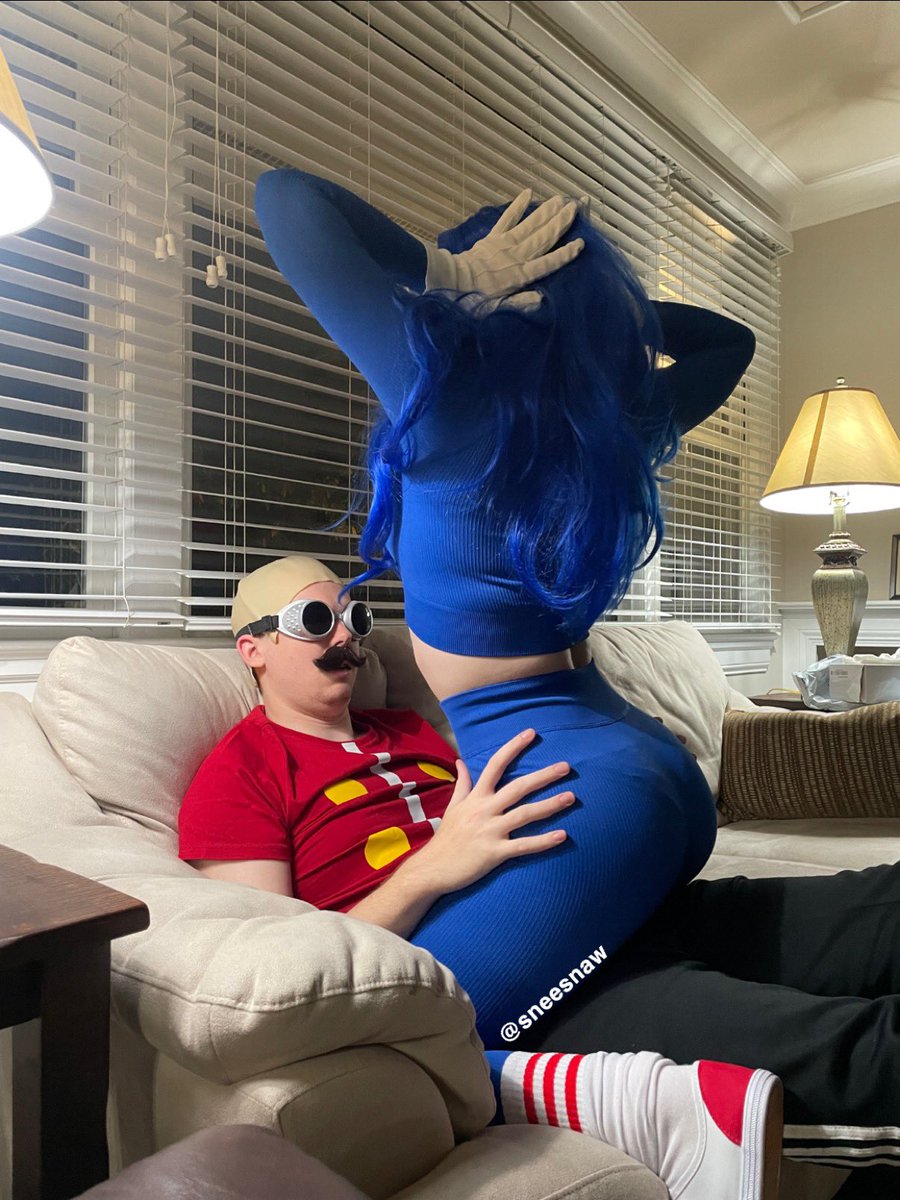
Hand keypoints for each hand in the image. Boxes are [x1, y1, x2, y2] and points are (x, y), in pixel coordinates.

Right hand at [406, 728, 574, 896]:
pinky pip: (523, 845)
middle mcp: (484, 810)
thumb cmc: (446, 838)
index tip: (531, 733)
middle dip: (543, 776)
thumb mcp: (452, 806)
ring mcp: (490, 831)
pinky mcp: (494, 853)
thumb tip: (460, 761)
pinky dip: (544, 841)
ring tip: (571, 797)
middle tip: (566, 767)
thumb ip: (462, 783)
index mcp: (476, 797)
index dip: (513, 747)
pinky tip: (563, 835)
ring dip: (550, 805)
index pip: (495, 765)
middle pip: (518, 787)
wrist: (432, 869)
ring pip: (525, 814)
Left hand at [423, 189, 584, 312]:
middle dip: (562, 222)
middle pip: (544, 237)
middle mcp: (517, 256)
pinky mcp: (492, 238)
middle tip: (578, 205)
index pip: (549, 263)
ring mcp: (505, 244)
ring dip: (547, 212)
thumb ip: (520, 302)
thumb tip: (541, 299)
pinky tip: (528, 193)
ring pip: (531, 225)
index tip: (581, 242)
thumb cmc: (475, 300)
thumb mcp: (499, 308)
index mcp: (521, 275)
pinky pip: (507, 219)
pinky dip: (517, 206)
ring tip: (562, 199)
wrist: (450, 282)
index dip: (565, 254)